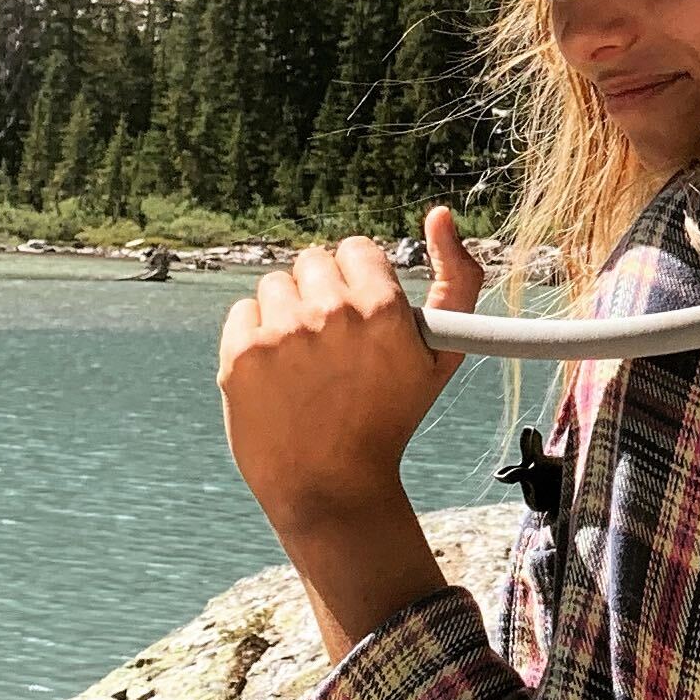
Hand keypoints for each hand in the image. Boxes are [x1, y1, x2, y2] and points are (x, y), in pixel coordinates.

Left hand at [216, 207, 482, 653]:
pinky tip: (275, 372)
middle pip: (312, 261)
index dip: (358, 282)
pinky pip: (242, 313)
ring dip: (285, 314)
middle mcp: (330, 314)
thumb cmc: (390, 418)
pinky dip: (254, 336)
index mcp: (382, 307)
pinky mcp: (240, 355)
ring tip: (302, 361)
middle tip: (330, 343)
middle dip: (320, 293)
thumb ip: (459, 281)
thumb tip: (441, 213)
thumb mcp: (442, 356)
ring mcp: (281, 334)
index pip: (355, 249)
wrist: (331, 486)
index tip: (358, 316)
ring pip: (275, 285)